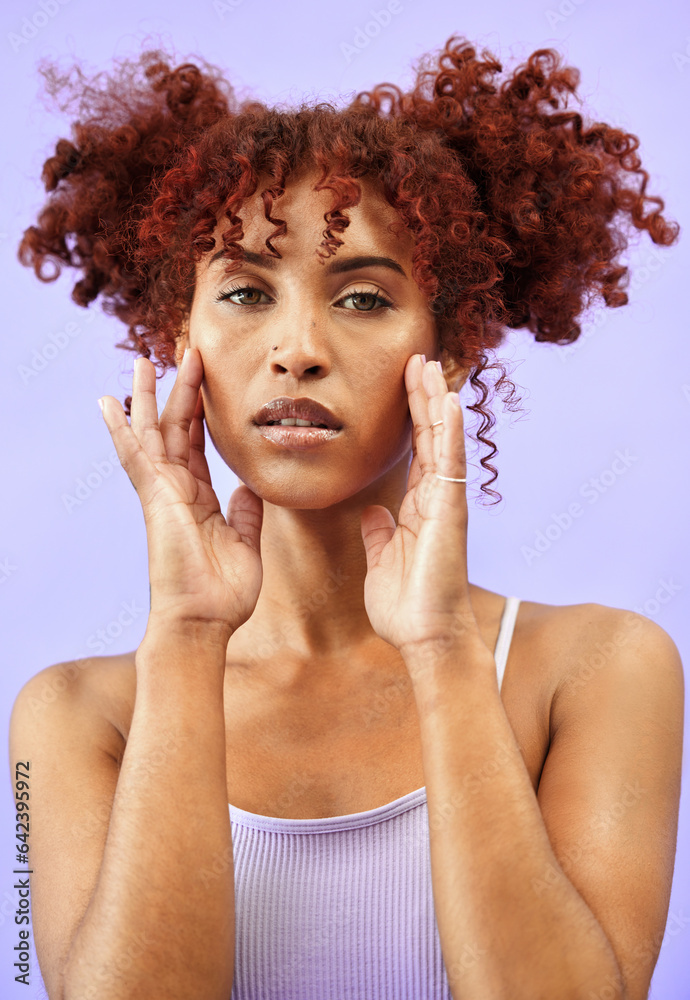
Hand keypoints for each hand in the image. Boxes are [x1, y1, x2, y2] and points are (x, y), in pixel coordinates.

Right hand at [98, 348, 263, 635]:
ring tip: (143, 360)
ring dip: (149, 397)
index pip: (196, 445)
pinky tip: (109, 403)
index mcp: (200, 499)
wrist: (203, 621)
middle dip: (178, 391)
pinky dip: (122, 429)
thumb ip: (245, 514)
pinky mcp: (155, 500)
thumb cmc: (222, 593)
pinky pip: (137, 457)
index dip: (199, 412)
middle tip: (183, 353)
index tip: (203, 380)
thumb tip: (248, 489)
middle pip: (174, 430)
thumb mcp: (245, 544)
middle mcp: (177, 491)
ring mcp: (162, 494)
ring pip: (153, 434)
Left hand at [360, 355, 487, 659]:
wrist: (426, 637)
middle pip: (431, 436)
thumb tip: (373, 512)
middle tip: (417, 358)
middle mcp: (436, 498)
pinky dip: (449, 432)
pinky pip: (449, 465)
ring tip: (430, 365)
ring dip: (436, 402)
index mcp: (419, 506)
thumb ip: (379, 533)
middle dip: (423, 396)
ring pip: (442, 441)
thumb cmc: (407, 605)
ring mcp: (446, 503)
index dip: (410, 415)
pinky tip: (448, 402)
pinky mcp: (450, 512)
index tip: (405, 381)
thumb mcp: (382, 560)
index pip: (415, 449)